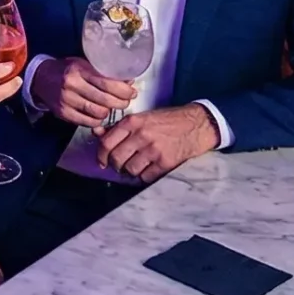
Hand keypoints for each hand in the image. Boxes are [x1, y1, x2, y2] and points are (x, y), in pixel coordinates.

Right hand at [28, 56, 133, 129]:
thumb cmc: (66, 69)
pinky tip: (99, 114)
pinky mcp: (63, 113)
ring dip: (109, 112)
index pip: (107, 83)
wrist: (39, 78)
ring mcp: (66, 100)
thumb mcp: (83, 63)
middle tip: (126, 102)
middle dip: (121, 103)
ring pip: (98, 113)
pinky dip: (97, 120)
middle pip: (105, 100)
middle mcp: (72, 85)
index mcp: (79, 69)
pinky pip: (88, 122)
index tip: (132, 93)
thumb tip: (128, 81)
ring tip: (111, 107)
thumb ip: (103, 72)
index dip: (123, 90)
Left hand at [96, 103, 218, 182]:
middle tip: (120, 165)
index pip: (106, 143)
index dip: (101, 155)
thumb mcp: (142, 117)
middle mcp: (141, 135)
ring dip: (130, 172)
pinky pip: (146, 177)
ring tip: (137, 166)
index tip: (102, 161)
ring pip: (130, 170)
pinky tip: (149, 169)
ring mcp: (153, 150)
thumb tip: (97, 133)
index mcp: (132, 122)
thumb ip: (118, 127)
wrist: (196, 124)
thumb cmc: (167, 121)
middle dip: (115, 165)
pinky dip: (145, 176)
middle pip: (116, 159)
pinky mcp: (165, 162)